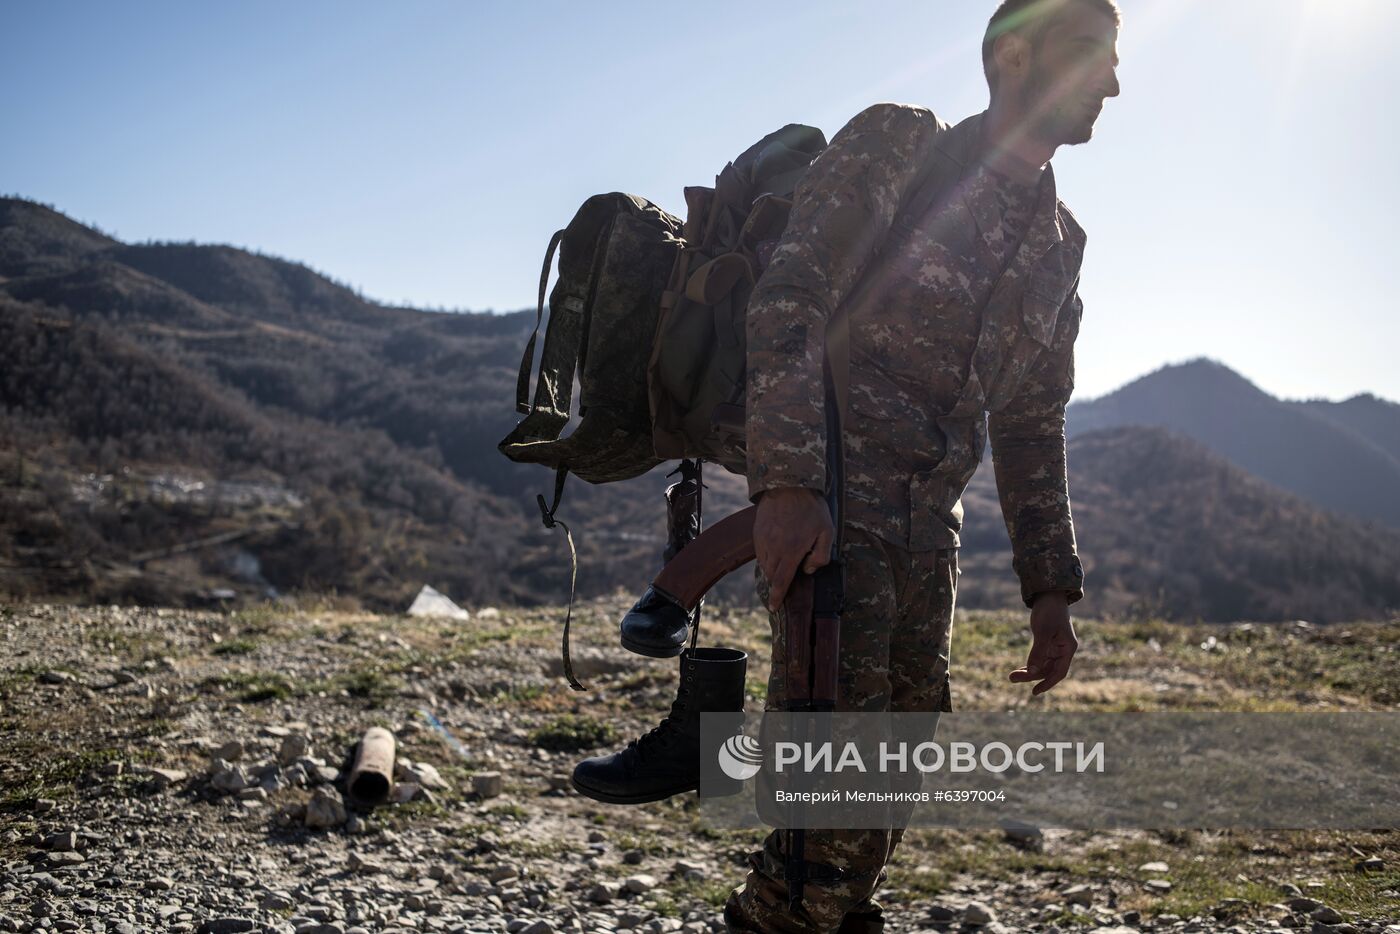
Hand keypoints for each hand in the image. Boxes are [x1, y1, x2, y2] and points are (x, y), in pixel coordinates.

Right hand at [754, 487, 834, 611]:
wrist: (788, 485)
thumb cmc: (811, 508)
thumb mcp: (827, 531)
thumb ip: (821, 555)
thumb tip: (808, 570)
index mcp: (791, 551)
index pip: (781, 581)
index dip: (777, 597)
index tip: (773, 608)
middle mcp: (774, 549)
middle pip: (771, 576)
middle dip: (777, 584)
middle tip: (785, 584)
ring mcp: (763, 541)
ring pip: (765, 565)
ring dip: (773, 570)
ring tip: (784, 565)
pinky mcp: (758, 533)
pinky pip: (760, 553)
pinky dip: (767, 558)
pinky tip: (777, 552)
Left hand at [1009, 591, 1077, 695]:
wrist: (1049, 596)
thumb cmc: (1049, 611)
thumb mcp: (1043, 631)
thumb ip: (1038, 651)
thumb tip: (1032, 671)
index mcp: (1068, 648)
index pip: (1059, 672)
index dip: (1048, 683)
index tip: (1034, 692)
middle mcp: (1063, 651)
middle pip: (1048, 670)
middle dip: (1031, 676)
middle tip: (1011, 678)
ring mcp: (1055, 648)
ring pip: (1042, 666)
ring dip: (1028, 672)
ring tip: (1011, 676)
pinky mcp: (1047, 644)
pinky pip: (1039, 659)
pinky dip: (1030, 664)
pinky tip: (1019, 670)